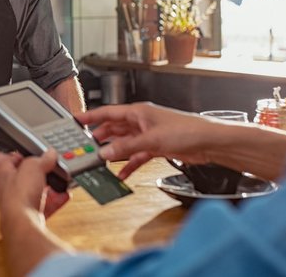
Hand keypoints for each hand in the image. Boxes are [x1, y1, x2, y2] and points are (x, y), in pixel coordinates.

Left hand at [0, 150, 71, 276]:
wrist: (22, 225)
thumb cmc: (19, 195)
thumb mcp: (33, 167)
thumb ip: (42, 159)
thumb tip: (49, 154)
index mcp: (5, 175)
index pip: (11, 161)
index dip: (22, 155)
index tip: (33, 153)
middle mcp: (10, 191)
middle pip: (25, 178)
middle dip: (39, 173)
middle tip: (50, 168)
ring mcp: (20, 206)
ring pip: (35, 194)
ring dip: (48, 188)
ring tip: (60, 182)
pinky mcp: (30, 218)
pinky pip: (45, 208)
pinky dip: (55, 202)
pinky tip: (64, 196)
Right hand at [75, 102, 214, 178]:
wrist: (210, 142)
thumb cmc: (187, 130)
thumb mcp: (151, 140)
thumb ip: (126, 147)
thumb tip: (106, 151)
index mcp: (138, 112)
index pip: (107, 112)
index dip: (91, 116)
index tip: (76, 120)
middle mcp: (141, 121)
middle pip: (114, 129)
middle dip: (100, 138)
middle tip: (85, 147)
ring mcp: (148, 135)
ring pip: (124, 143)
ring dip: (114, 153)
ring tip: (100, 161)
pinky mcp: (156, 147)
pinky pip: (136, 156)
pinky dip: (129, 164)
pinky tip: (122, 173)